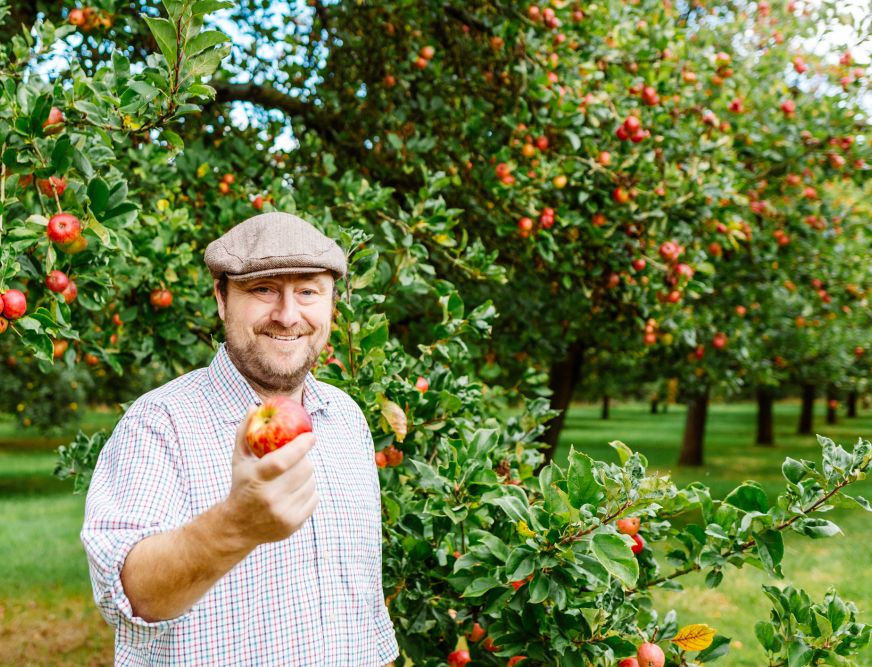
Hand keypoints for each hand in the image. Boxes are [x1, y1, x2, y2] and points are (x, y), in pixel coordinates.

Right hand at [222, 407, 318, 547]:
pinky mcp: (293, 524)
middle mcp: (270, 497)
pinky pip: (314, 498)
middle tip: (299, 458)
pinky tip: (295, 491)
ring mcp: (283, 513)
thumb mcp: (239, 459)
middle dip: (305, 460)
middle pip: (304, 469)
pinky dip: (308, 491)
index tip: (311, 436)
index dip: (301, 446)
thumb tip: (254, 407)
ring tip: (292, 477)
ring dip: (306, 476)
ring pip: (311, 482)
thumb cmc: (241, 485)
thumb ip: (245, 432)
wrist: (237, 527)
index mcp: (257, 478)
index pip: (284, 460)